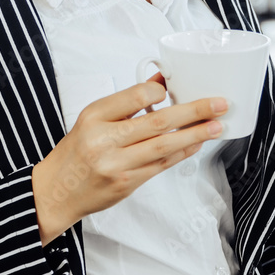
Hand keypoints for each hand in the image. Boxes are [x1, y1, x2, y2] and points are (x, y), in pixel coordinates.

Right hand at [32, 72, 227, 244]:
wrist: (55, 192)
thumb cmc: (74, 153)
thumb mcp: (91, 119)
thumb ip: (126, 101)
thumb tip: (160, 82)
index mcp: (93, 117)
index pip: (134, 96)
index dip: (159, 90)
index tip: (174, 89)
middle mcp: (104, 140)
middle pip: (157, 122)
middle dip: (194, 111)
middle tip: (219, 104)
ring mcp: (116, 164)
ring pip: (164, 146)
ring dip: (195, 134)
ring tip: (217, 125)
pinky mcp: (127, 183)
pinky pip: (161, 165)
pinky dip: (182, 153)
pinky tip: (196, 144)